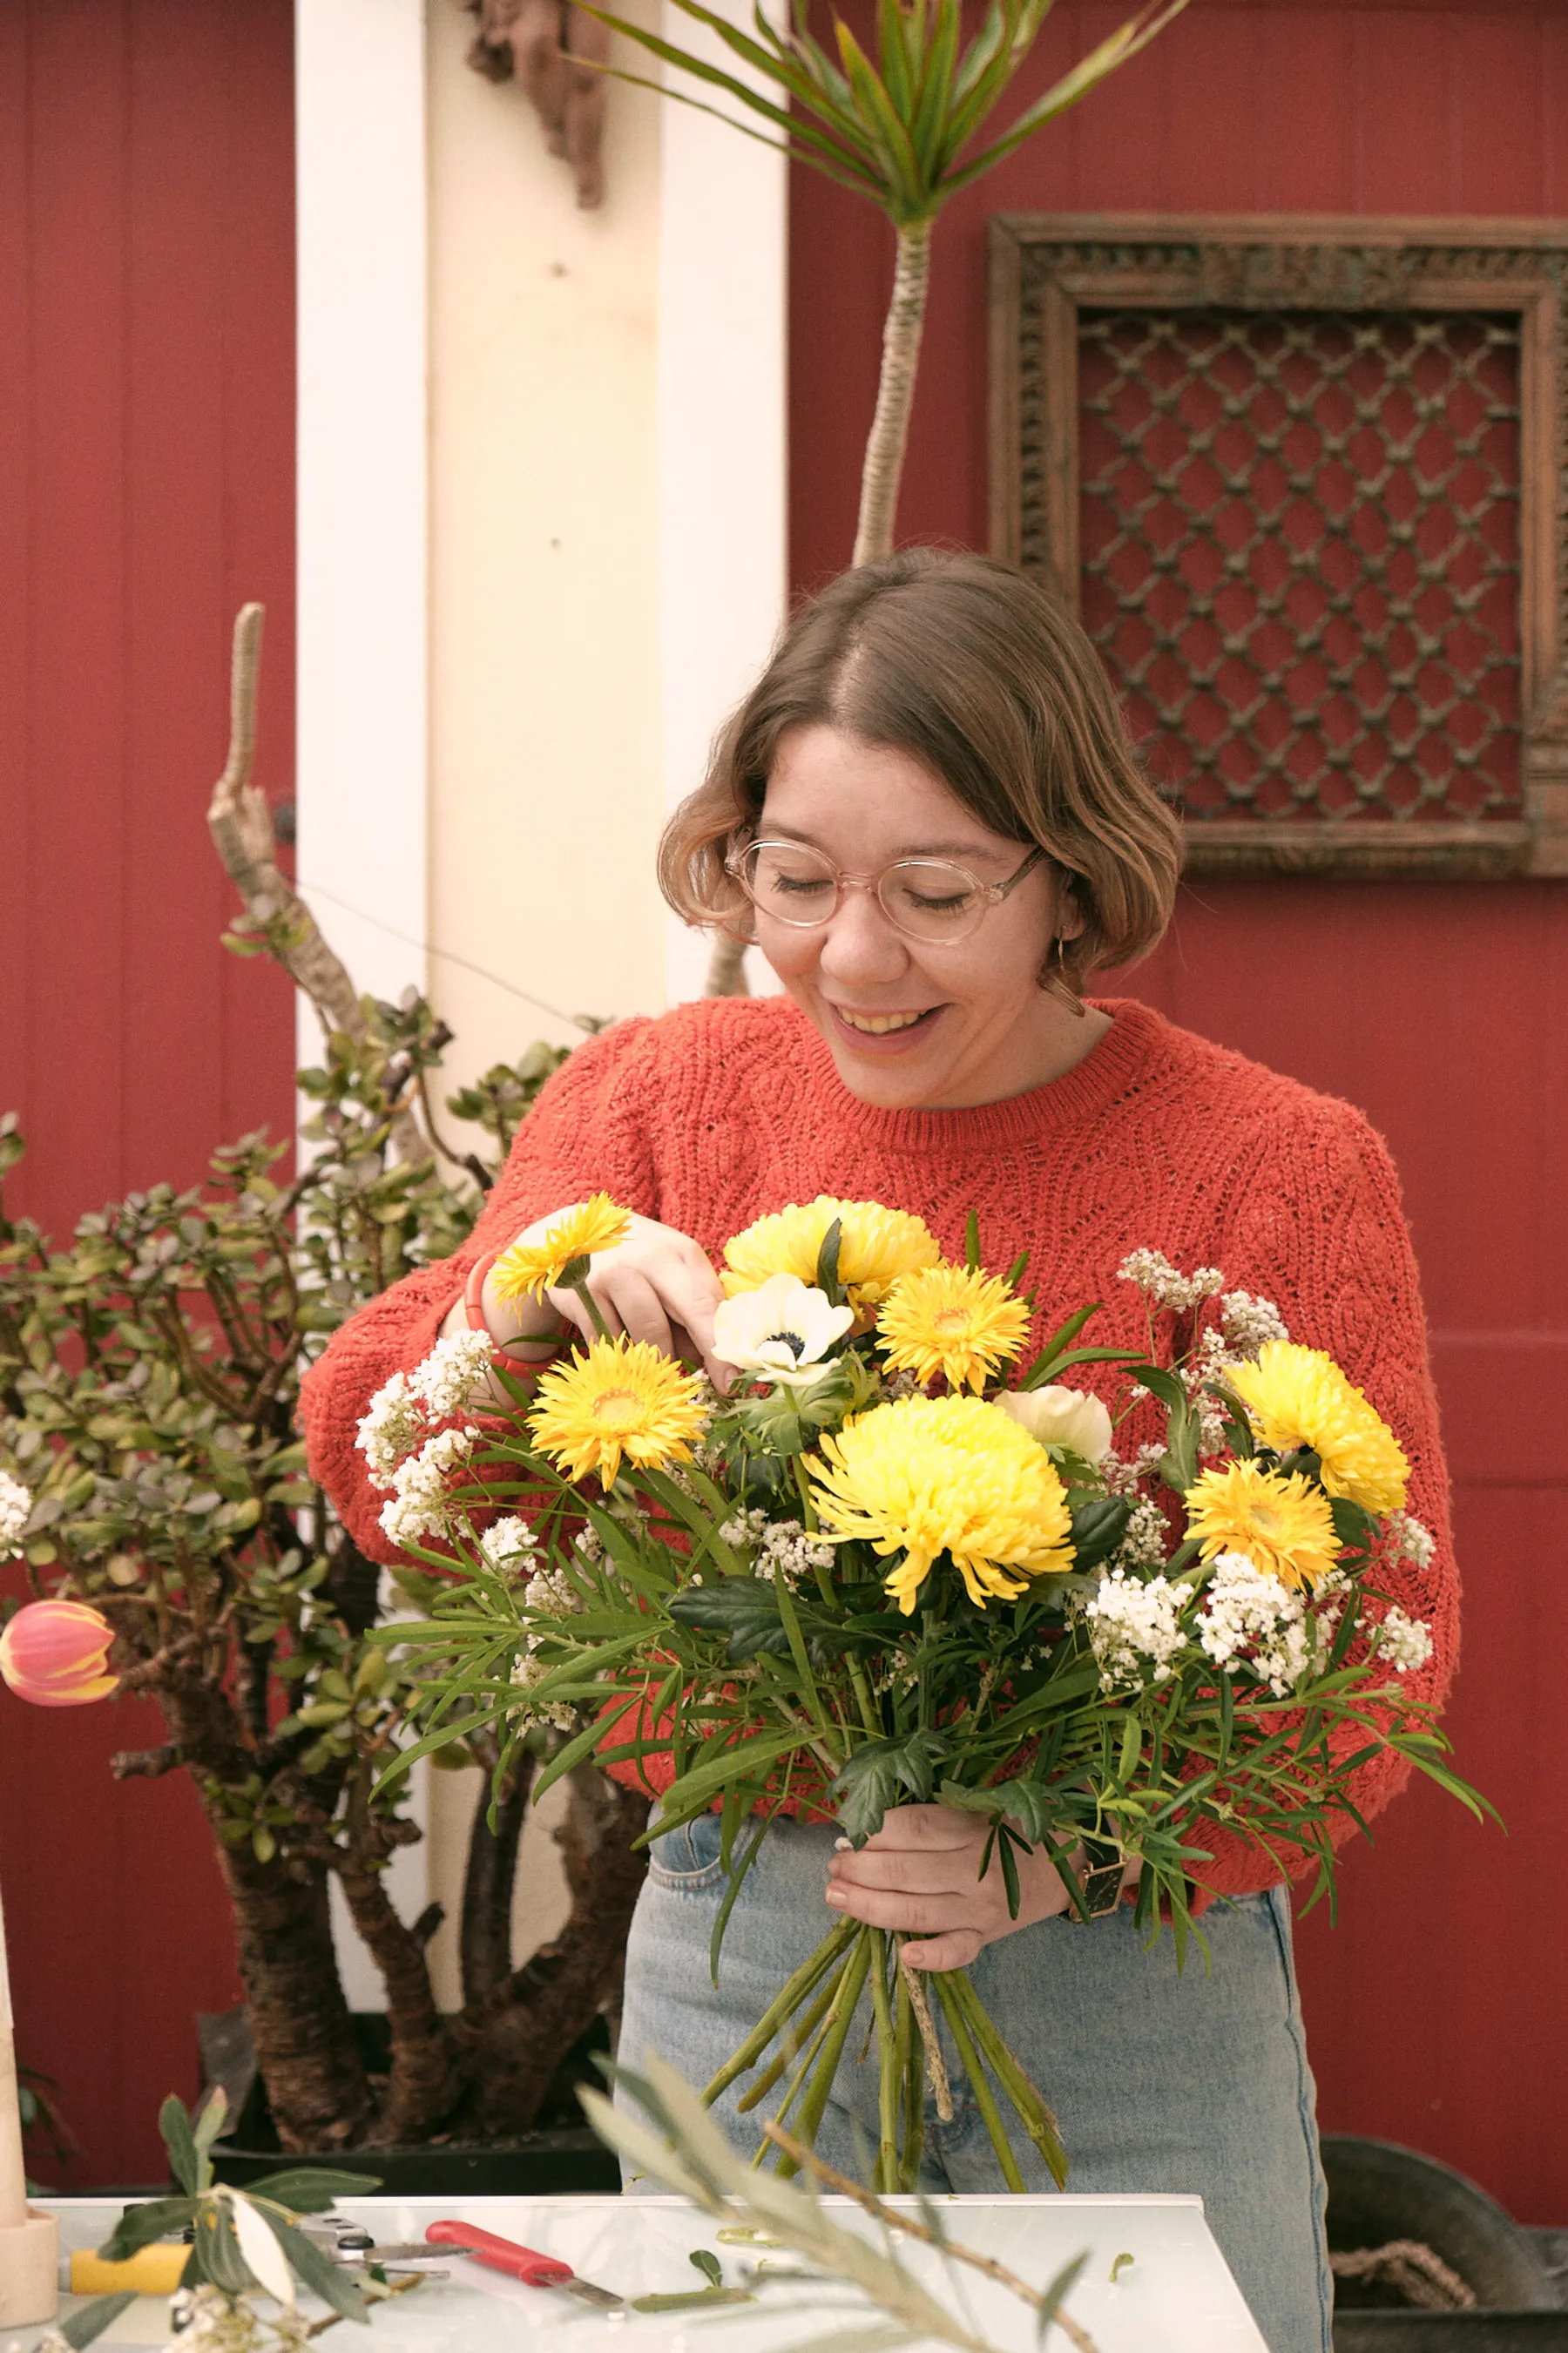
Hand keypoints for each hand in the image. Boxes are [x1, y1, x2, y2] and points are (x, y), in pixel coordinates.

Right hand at [498, 1208, 729, 1383]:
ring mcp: (615, 1273)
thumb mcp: (666, 1271)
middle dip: (710, 1353)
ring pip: (649, 1332)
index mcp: (681, 1252)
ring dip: (657, 1360)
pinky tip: (619, 1357)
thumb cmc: (631, 1260)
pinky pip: (610, 1340)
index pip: (713, 1301)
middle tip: (718, 1387)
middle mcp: (652, 1257)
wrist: (566, 1232)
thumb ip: (689, 1308)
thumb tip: (705, 1358)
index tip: (736, 1377)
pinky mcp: (582, 1292)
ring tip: (654, 1368)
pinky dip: (619, 1357)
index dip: (726, 1343)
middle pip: (692, 1309)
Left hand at [825, 1804, 1094, 1972]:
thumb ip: (930, 1817)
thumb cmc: (1008, 1831)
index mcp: (970, 1827)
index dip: (873, 1831)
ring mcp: (979, 1907)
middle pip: (904, 1871)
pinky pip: (958, 1952)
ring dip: (869, 1905)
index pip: (911, 1828)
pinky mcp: (985, 1936)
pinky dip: (932, 1958)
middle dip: (859, 1868)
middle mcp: (973, 1868)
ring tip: (836, 1896)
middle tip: (832, 1866)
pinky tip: (903, 1956)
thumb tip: (869, 1824)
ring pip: (916, 1911)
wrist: (1064, 1865)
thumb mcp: (977, 1808)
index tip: (846, 1832)